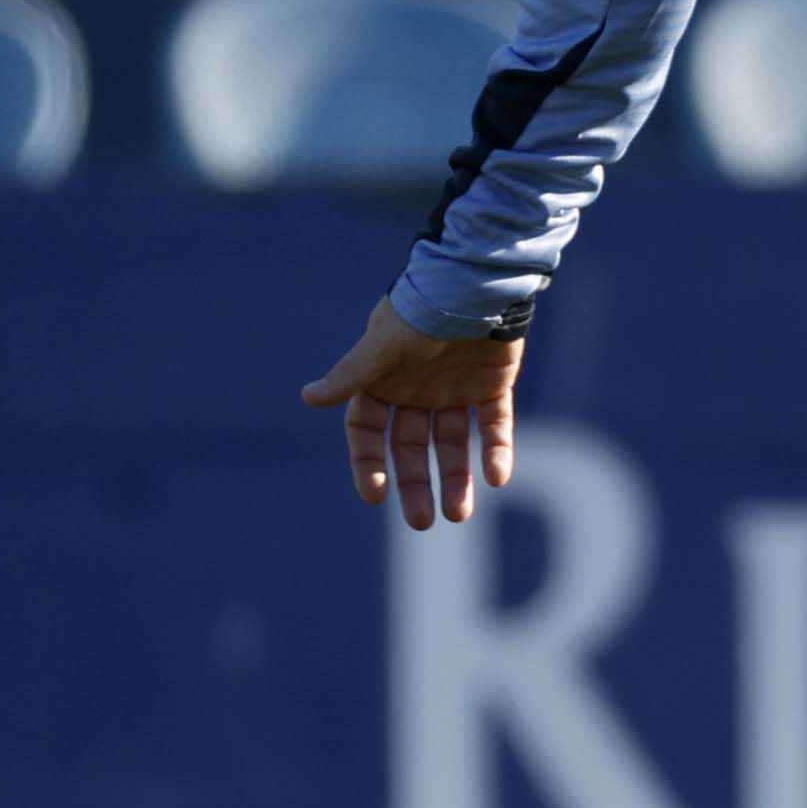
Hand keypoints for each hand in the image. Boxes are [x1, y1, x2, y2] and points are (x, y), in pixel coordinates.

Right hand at [301, 297, 525, 529]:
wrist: (476, 284)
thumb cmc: (421, 312)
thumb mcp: (382, 347)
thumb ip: (351, 375)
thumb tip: (308, 397)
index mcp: (384, 381)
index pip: (369, 432)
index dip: (369, 463)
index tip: (374, 495)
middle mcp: (417, 390)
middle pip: (412, 447)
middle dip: (415, 484)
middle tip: (420, 523)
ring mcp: (455, 389)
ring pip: (454, 443)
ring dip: (456, 478)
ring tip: (459, 515)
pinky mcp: (493, 385)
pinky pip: (495, 425)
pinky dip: (497, 450)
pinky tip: (498, 477)